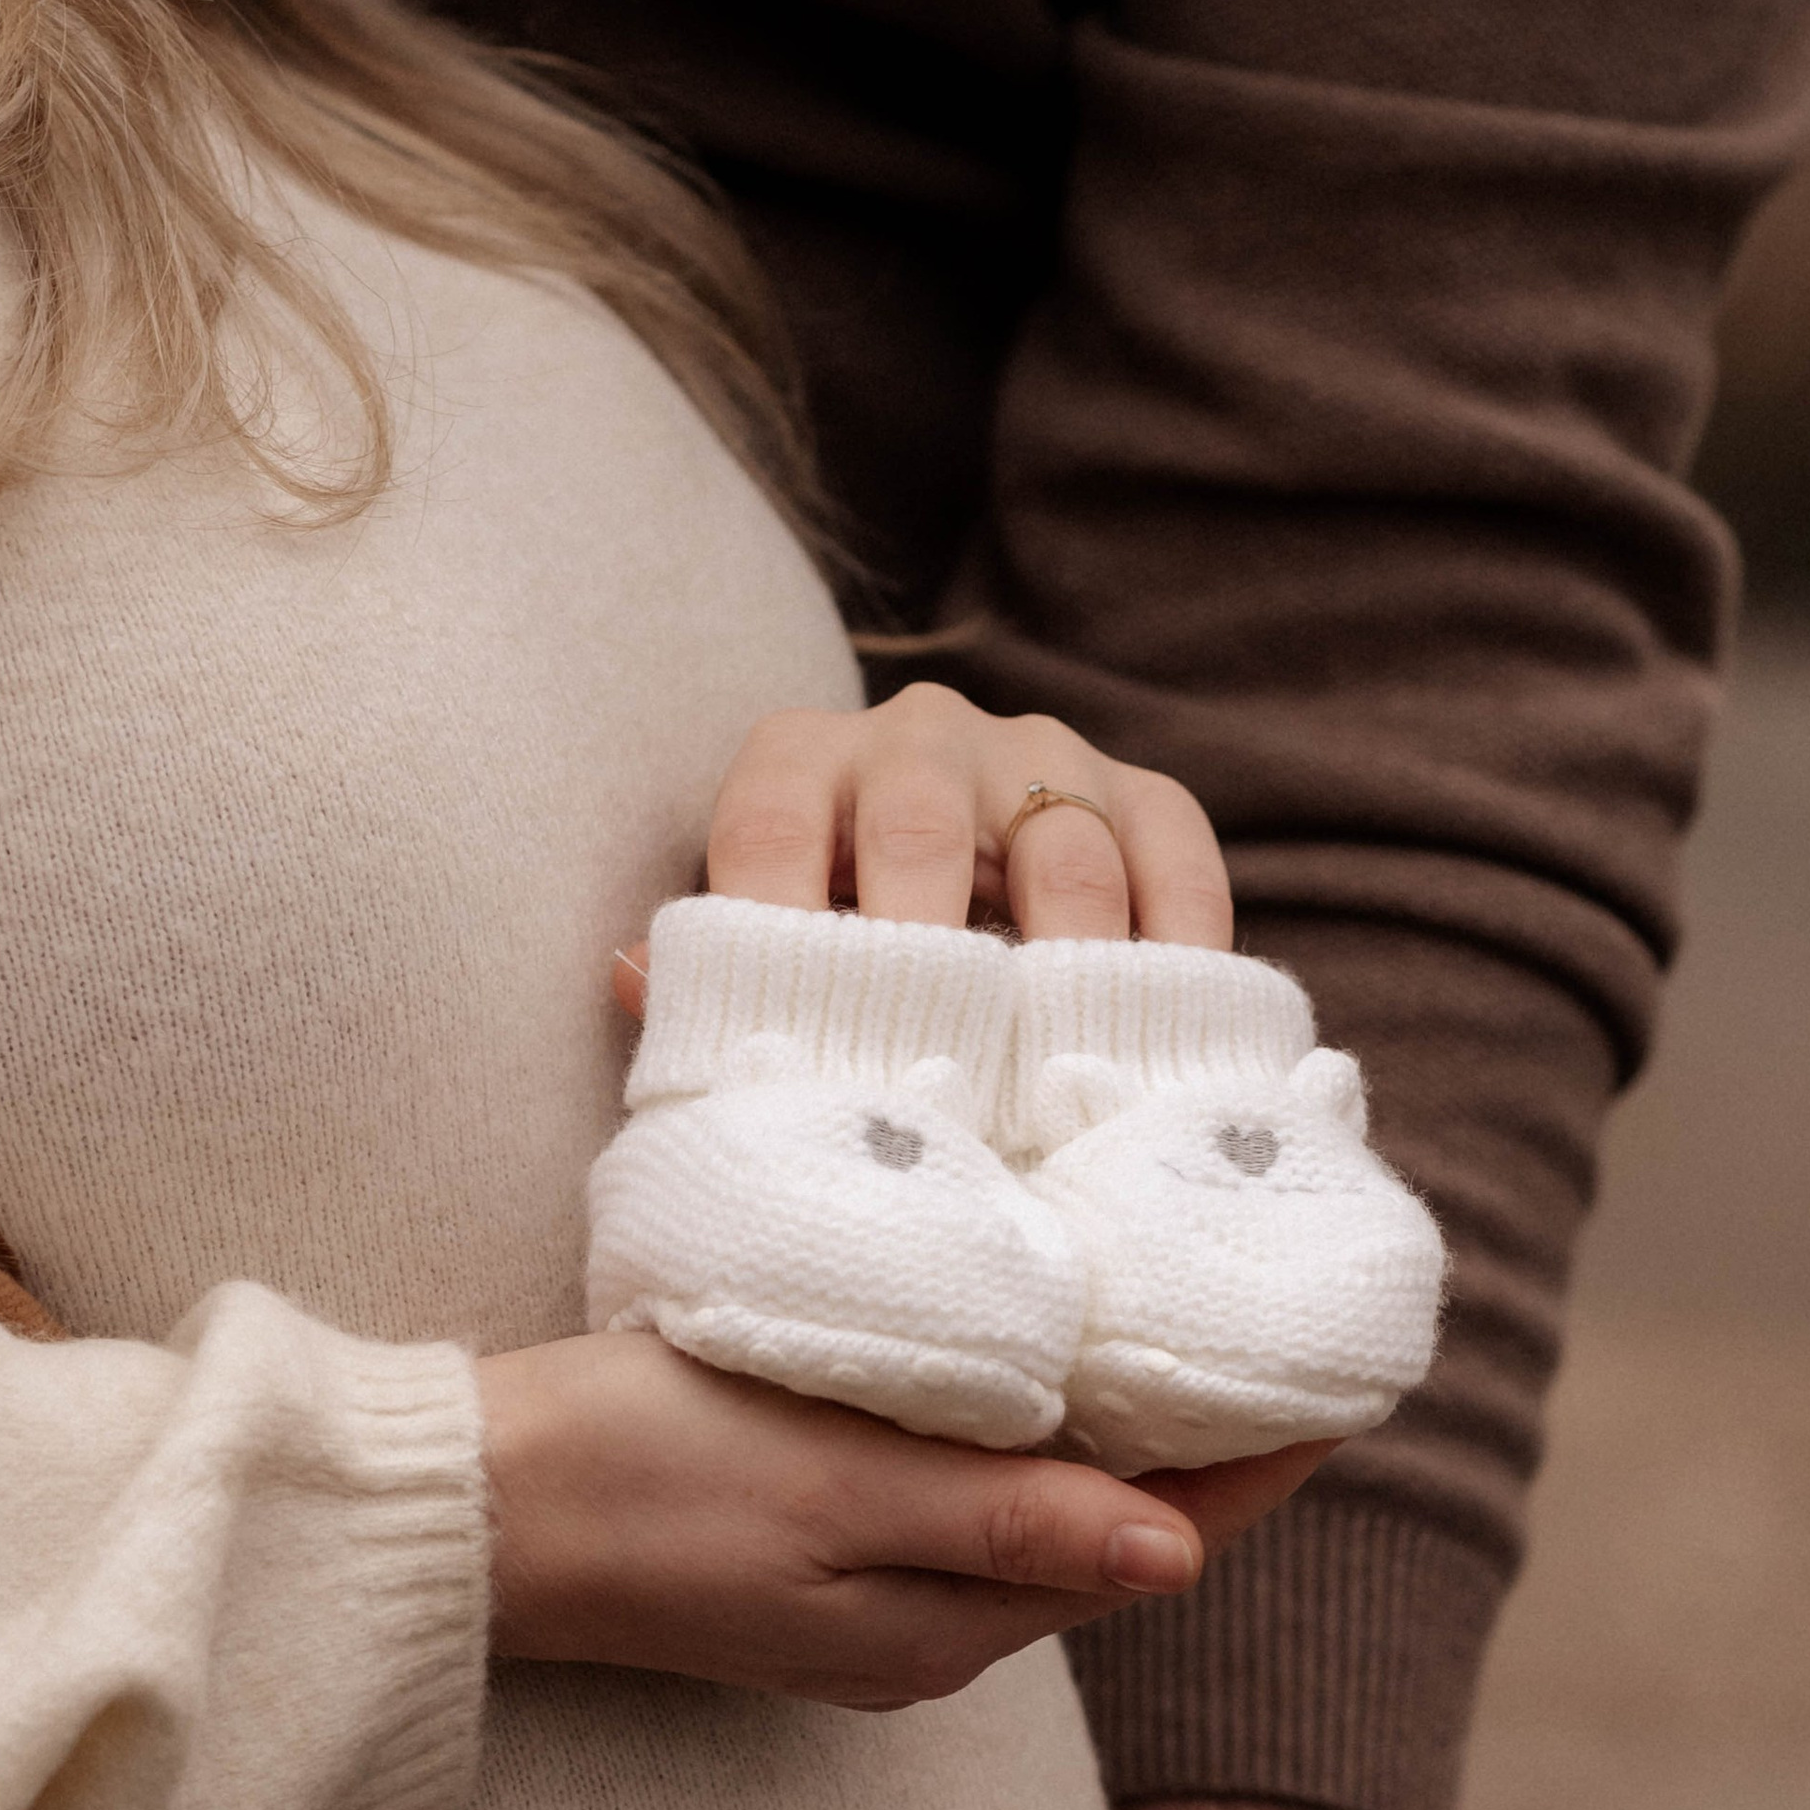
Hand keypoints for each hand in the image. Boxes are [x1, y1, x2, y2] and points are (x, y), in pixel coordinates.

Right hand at [478, 1327, 1322, 1710]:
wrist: (467, 1510)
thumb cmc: (634, 1481)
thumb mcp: (829, 1490)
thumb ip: (1001, 1518)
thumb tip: (1182, 1548)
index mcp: (949, 1624)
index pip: (1161, 1537)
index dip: (1261, 1456)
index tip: (1345, 1364)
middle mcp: (930, 1627)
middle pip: (1120, 1524)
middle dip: (1210, 1435)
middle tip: (1284, 1310)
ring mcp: (870, 1594)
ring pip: (1048, 1506)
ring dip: (1121, 1423)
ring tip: (1190, 1312)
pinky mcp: (814, 1545)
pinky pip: (968, 1489)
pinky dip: (1028, 1423)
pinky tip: (1037, 1348)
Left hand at [613, 682, 1232, 1013]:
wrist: (963, 880)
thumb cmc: (832, 946)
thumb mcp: (760, 951)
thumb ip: (705, 977)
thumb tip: (630, 978)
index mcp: (795, 762)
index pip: (767, 829)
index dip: (773, 931)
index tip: (790, 1040)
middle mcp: (917, 733)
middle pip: (918, 826)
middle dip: (922, 952)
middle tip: (931, 1066)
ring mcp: (1040, 756)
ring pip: (1062, 849)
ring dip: (1068, 969)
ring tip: (1063, 1077)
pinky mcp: (1145, 796)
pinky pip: (1174, 861)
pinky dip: (1178, 950)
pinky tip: (1172, 1033)